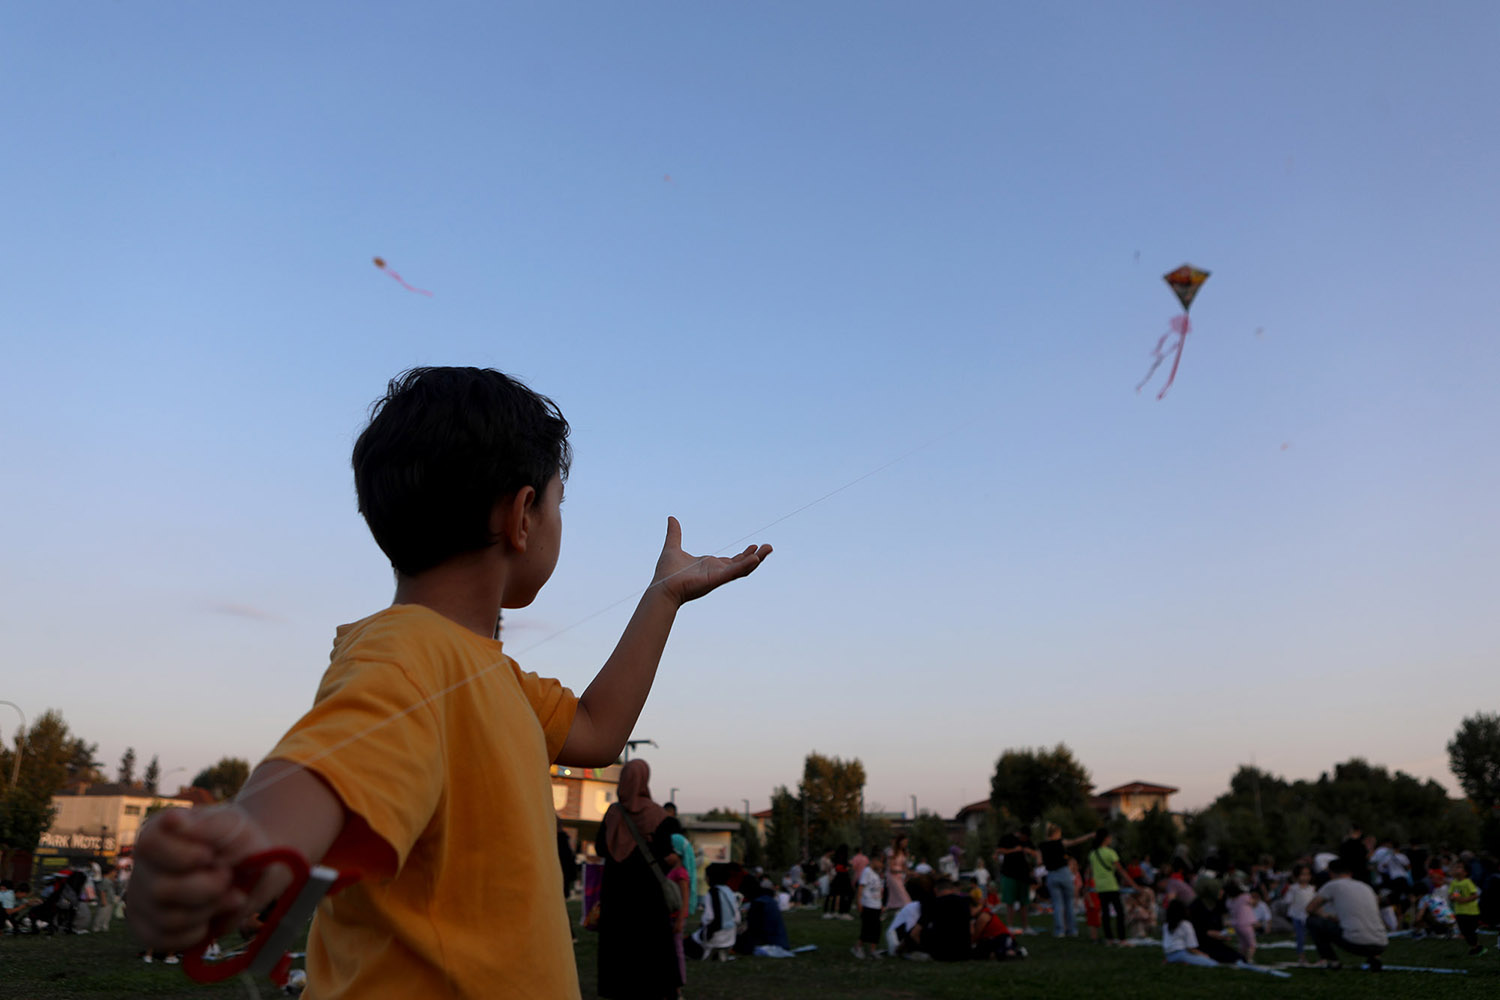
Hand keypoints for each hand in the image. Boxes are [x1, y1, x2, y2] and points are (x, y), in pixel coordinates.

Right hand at [127, 805, 271, 951]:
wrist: (254, 869)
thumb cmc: (238, 842)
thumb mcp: (232, 825)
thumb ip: (207, 825)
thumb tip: (172, 820)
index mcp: (156, 835)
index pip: (149, 845)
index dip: (183, 856)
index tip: (209, 855)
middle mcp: (142, 868)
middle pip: (161, 890)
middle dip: (206, 887)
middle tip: (228, 876)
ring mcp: (143, 901)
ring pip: (168, 919)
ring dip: (208, 909)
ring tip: (228, 894)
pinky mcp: (151, 930)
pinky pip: (168, 941)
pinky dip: (198, 930)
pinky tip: (211, 914)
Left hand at [651, 517, 770, 604]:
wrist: (662, 586)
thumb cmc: (666, 573)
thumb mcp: (672, 547)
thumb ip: (674, 533)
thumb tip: (671, 518)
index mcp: (710, 566)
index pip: (732, 561)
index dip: (744, 555)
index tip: (754, 545)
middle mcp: (716, 572)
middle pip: (741, 564)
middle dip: (756, 556)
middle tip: (768, 547)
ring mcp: (717, 576)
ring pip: (741, 569)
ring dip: (755, 560)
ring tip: (767, 550)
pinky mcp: (715, 580)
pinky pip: (733, 573)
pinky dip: (744, 566)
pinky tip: (755, 558)